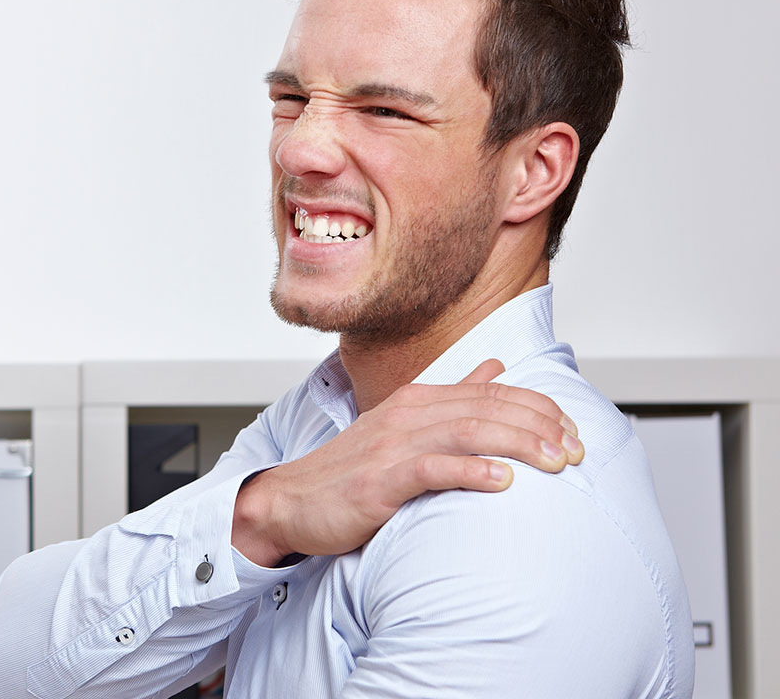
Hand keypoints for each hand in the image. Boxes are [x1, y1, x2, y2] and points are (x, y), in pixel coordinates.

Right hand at [232, 359, 582, 565]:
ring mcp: (392, 446)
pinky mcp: (379, 480)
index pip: (492, 392)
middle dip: (542, 426)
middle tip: (578, 451)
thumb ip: (451, 396)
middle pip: (488, 408)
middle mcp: (407, 415)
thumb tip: (495, 367)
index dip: (540, 407)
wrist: (291, 501)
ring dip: (520, 444)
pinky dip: (471, 471)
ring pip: (468, 432)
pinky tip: (503, 482)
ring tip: (557, 462)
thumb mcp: (402, 425)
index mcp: (417, 399)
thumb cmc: (349, 471)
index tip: (574, 430)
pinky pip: (432, 469)